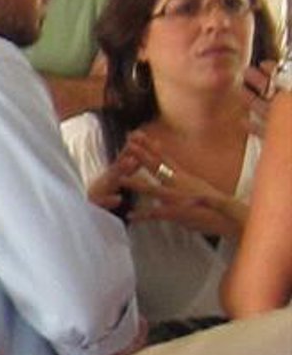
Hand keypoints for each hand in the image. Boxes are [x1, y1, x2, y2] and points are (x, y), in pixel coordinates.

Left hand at [113, 131, 240, 233]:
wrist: (233, 217)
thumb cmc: (218, 208)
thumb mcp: (199, 191)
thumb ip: (184, 186)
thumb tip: (172, 182)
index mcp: (186, 177)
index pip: (166, 158)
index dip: (152, 147)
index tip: (140, 136)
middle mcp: (182, 183)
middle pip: (158, 166)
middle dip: (141, 154)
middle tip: (127, 143)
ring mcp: (180, 197)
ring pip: (153, 188)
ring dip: (136, 183)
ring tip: (119, 178)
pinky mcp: (180, 213)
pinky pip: (158, 214)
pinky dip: (144, 215)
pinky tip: (131, 216)